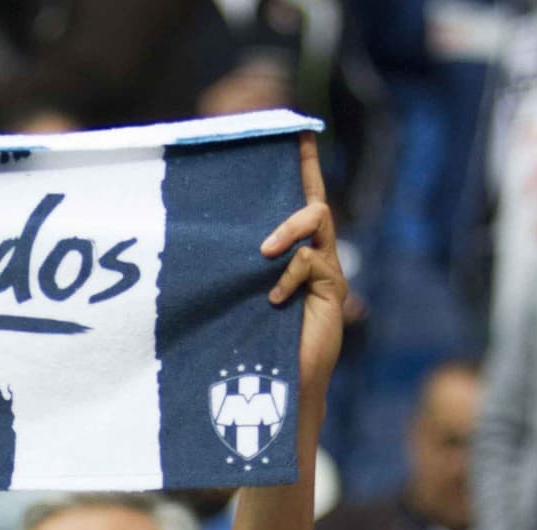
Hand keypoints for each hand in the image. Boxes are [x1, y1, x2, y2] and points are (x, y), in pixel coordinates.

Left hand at [260, 132, 346, 401]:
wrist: (283, 389)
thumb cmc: (254, 349)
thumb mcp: (240, 300)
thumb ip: (239, 273)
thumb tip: (204, 247)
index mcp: (294, 257)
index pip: (300, 203)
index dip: (303, 168)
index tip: (298, 133)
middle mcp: (314, 257)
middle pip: (315, 201)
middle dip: (306, 171)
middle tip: (296, 143)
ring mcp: (326, 272)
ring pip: (317, 220)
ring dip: (288, 228)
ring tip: (264, 253)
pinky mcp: (332, 290)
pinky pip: (311, 261)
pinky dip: (289, 275)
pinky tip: (274, 299)